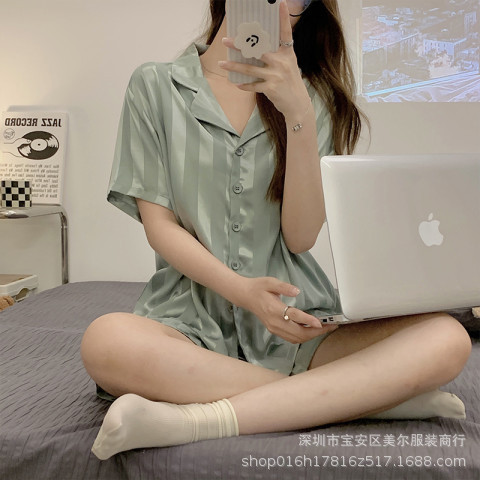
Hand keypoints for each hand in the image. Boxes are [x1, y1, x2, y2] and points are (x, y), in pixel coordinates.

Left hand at [219, 0, 310, 120]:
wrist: (298, 105)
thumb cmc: (291, 84)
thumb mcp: (288, 66)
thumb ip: (276, 56)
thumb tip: (257, 49)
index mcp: (287, 53)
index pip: (285, 32)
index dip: (283, 18)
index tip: (280, 3)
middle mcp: (282, 62)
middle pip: (258, 50)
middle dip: (240, 45)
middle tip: (226, 40)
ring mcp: (276, 75)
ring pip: (250, 69)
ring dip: (234, 66)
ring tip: (222, 63)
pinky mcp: (271, 88)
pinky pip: (253, 85)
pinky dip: (244, 85)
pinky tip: (236, 84)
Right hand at [235, 276, 338, 343]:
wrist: (244, 295)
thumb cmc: (258, 287)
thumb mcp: (270, 282)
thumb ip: (284, 286)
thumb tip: (296, 291)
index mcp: (274, 309)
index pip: (294, 317)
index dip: (308, 320)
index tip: (321, 323)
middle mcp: (274, 322)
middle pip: (298, 333)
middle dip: (315, 332)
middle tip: (330, 326)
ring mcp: (274, 328)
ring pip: (296, 338)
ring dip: (311, 336)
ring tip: (324, 330)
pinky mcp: (274, 330)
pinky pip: (291, 338)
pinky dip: (303, 337)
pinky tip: (311, 331)